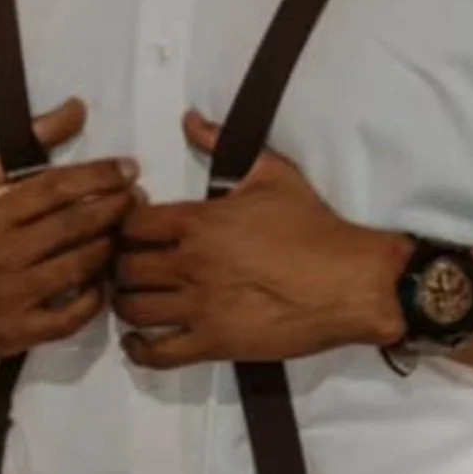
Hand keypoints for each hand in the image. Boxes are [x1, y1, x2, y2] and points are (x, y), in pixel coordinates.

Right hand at [0, 98, 138, 360]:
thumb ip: (31, 144)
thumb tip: (77, 108)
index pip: (54, 188)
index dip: (97, 176)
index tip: (128, 168)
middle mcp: (2, 251)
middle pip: (71, 226)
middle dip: (113, 208)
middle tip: (138, 198)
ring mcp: (12, 294)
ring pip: (77, 267)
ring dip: (109, 247)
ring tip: (126, 233)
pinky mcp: (21, 331)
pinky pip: (71, 315)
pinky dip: (95, 298)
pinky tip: (106, 280)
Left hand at [112, 110, 409, 369]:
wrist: (352, 280)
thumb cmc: (314, 225)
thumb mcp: (272, 172)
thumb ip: (221, 143)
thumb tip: (189, 119)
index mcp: (199, 221)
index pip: (131, 224)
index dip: (124, 224)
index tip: (135, 228)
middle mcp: (191, 264)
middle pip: (124, 266)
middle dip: (120, 264)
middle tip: (130, 264)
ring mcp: (200, 307)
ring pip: (132, 309)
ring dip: (126, 303)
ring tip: (135, 297)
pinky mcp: (214, 344)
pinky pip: (157, 354)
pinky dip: (138, 349)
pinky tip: (139, 340)